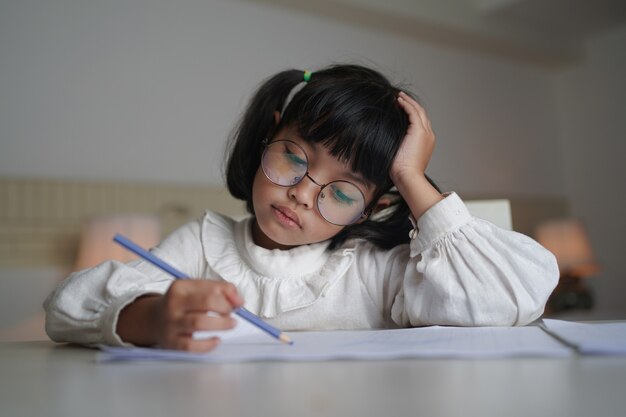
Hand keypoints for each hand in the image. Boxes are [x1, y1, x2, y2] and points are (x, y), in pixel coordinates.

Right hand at [117, 280, 243, 351]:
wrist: (154, 320)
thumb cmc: (183, 303)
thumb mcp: (197, 289)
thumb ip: (221, 289)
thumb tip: (239, 300)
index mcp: (180, 287)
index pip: (211, 288)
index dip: (229, 296)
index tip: (237, 302)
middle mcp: (173, 304)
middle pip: (206, 302)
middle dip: (225, 308)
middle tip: (231, 314)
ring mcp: (171, 324)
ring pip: (198, 323)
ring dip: (221, 324)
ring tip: (230, 324)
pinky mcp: (171, 342)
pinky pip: (190, 346)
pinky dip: (207, 345)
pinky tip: (216, 340)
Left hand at [390, 91, 435, 183]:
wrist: (407, 176)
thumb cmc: (401, 172)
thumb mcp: (401, 156)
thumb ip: (399, 146)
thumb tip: (388, 141)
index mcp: (426, 142)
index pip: (421, 123)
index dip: (412, 113)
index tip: (401, 108)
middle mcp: (429, 135)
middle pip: (422, 114)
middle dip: (412, 104)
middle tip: (401, 97)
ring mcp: (426, 133)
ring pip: (419, 111)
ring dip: (409, 102)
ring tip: (399, 96)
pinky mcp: (419, 131)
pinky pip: (413, 112)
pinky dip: (406, 105)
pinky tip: (398, 101)